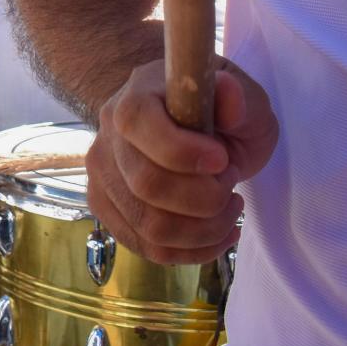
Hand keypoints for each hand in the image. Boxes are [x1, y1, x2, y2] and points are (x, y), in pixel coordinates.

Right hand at [87, 59, 276, 264]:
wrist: (187, 128)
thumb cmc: (216, 112)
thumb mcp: (244, 97)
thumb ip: (240, 98)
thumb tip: (230, 94)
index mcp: (134, 97)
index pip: (138, 125)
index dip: (183, 151)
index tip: (222, 160)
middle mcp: (107, 136)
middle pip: (146, 185)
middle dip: (205, 197)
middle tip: (229, 182)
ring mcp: (102, 176)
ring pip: (148, 226)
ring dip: (204, 229)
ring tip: (227, 208)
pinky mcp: (107, 209)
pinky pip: (146, 247)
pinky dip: (191, 251)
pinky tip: (217, 234)